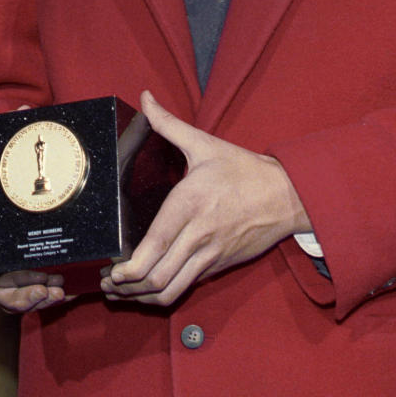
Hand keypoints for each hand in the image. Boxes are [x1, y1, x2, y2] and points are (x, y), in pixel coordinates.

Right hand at [0, 103, 76, 313]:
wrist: (30, 180)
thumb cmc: (22, 168)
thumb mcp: (21, 150)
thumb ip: (22, 130)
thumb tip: (26, 107)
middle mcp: (0, 251)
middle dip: (17, 295)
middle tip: (45, 287)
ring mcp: (16, 266)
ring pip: (14, 298)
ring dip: (33, 300)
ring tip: (58, 292)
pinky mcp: (35, 273)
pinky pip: (33, 295)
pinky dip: (46, 298)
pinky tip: (67, 291)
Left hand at [100, 91, 309, 306]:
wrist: (288, 196)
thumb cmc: (244, 170)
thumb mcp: (205, 144)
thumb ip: (169, 124)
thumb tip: (145, 98)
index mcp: (190, 204)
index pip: (156, 245)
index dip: (130, 268)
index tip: (111, 269)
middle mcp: (199, 234)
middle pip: (158, 276)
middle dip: (127, 289)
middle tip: (107, 284)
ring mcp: (210, 254)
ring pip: (172, 290)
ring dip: (142, 298)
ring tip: (121, 294)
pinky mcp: (219, 265)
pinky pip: (187, 288)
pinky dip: (164, 294)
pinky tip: (147, 290)